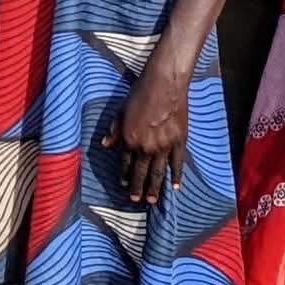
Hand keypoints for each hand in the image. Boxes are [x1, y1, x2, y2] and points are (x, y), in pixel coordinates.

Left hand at [103, 56, 188, 206]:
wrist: (164, 84)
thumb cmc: (140, 93)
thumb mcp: (121, 110)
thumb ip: (114, 130)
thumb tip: (105, 145)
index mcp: (129, 139)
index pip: (125, 163)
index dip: (124, 175)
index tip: (123, 184)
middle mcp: (145, 147)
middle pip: (140, 172)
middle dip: (137, 188)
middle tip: (136, 200)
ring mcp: (164, 147)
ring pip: (158, 173)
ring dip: (155, 188)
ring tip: (152, 201)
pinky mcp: (179, 142)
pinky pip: (177, 164)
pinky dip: (176, 176)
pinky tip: (175, 187)